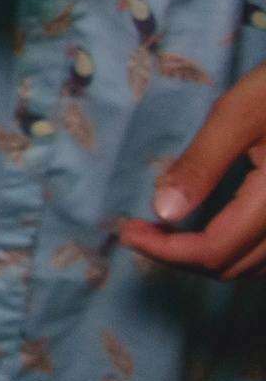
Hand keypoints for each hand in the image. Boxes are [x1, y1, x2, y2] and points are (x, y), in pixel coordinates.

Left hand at [120, 61, 265, 278]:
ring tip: (165, 231)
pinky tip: (208, 224)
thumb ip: (201, 165)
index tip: (127, 231)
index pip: (215, 251)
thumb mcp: (238, 115)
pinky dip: (234, 247)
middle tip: (137, 230)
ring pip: (253, 263)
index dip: (164, 250)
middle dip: (178, 255)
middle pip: (232, 265)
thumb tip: (163, 211)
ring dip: (205, 255)